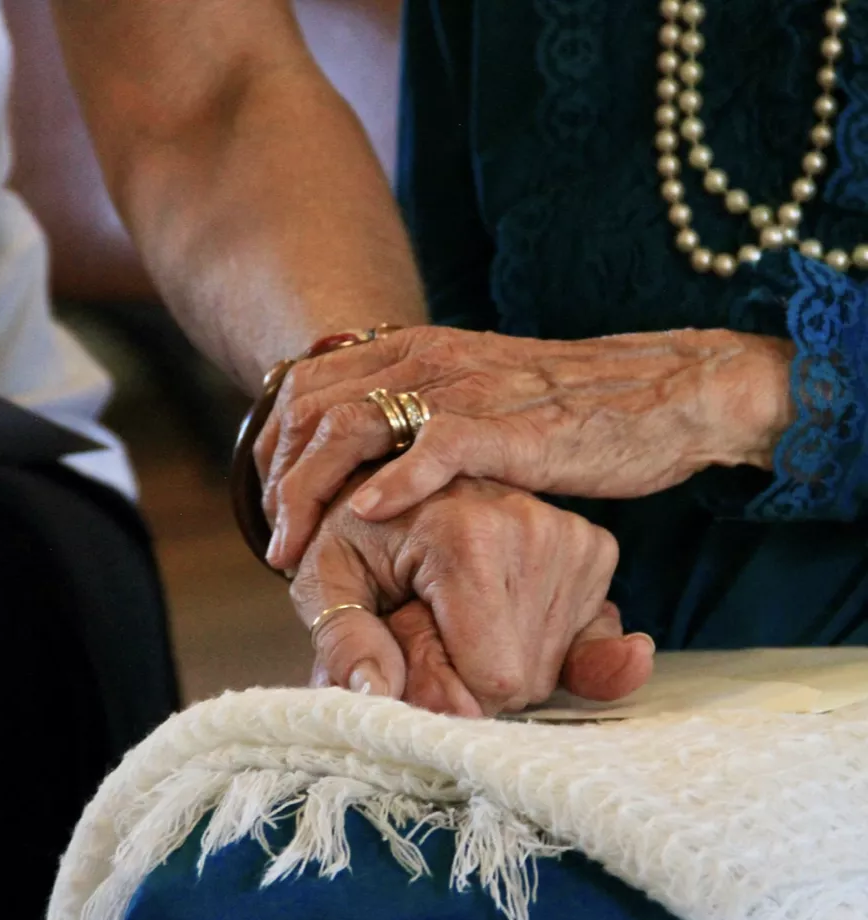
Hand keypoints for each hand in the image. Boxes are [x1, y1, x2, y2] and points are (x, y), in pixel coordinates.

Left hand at [256, 325, 793, 569]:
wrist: (670, 390)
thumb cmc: (573, 407)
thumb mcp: (480, 396)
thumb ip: (424, 412)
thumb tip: (372, 457)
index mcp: (415, 350)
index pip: (305, 387)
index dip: (272, 448)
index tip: (268, 504)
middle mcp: (428, 359)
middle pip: (310, 408)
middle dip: (275, 480)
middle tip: (273, 540)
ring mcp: (467, 388)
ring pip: (351, 426)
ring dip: (310, 491)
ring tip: (294, 551)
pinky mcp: (511, 425)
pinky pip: (434, 446)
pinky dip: (392, 481)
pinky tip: (364, 516)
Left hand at [290, 476, 654, 715]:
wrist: (399, 473)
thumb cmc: (357, 533)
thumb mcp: (324, 580)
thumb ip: (344, 640)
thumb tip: (376, 693)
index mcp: (467, 535)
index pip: (494, 678)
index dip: (448, 688)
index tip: (412, 646)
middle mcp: (532, 527)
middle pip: (523, 678)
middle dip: (472, 675)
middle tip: (431, 624)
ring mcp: (572, 535)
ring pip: (551, 666)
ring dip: (501, 657)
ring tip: (458, 609)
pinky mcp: (594, 547)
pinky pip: (582, 640)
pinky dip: (538, 641)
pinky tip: (499, 612)